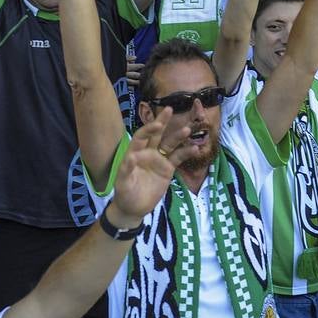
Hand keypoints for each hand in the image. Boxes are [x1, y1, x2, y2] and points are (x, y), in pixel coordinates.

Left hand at [108, 108, 189, 225]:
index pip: (142, 137)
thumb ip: (126, 170)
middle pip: (156, 134)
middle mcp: (148, 152)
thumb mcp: (123, 183)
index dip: (149, 129)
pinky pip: (178, 158)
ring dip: (178, 137)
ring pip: (170, 144)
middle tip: (170, 109)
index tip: (158, 124)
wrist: (134, 208)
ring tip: (188, 130)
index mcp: (135, 152)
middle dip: (163, 122)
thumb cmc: (125, 194)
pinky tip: (194, 148)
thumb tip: (131, 157)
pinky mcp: (168, 169)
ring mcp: (159, 159)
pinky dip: (186, 152)